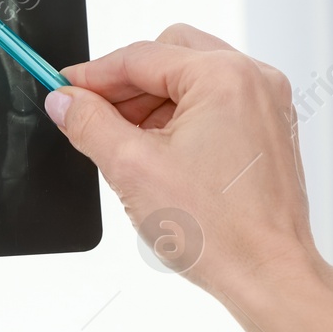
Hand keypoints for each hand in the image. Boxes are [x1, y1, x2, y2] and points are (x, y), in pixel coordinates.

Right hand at [43, 24, 332, 331]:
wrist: (268, 276)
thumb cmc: (219, 231)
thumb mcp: (131, 168)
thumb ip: (89, 124)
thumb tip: (65, 101)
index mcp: (225, 77)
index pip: (141, 56)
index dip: (93, 75)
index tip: (63, 89)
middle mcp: (253, 80)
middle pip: (169, 55)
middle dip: (126, 84)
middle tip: (92, 113)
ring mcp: (266, 104)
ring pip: (190, 78)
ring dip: (152, 102)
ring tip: (124, 143)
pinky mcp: (268, 129)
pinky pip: (213, 102)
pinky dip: (180, 117)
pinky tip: (157, 152)